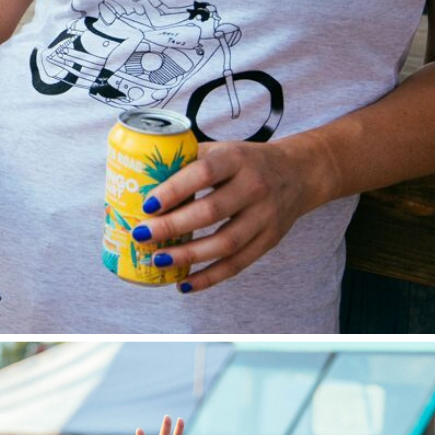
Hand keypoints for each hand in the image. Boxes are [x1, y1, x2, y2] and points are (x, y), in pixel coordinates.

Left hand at [135, 139, 315, 294]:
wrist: (298, 173)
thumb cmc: (246, 162)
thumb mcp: (222, 151)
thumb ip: (187, 162)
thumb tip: (137, 183)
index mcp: (236, 159)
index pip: (204, 173)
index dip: (174, 190)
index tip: (147, 205)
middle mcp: (254, 187)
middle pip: (211, 211)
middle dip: (172, 227)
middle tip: (141, 235)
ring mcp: (265, 216)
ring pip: (225, 243)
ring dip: (188, 255)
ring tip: (158, 260)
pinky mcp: (270, 240)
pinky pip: (238, 264)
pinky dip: (209, 277)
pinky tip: (184, 283)